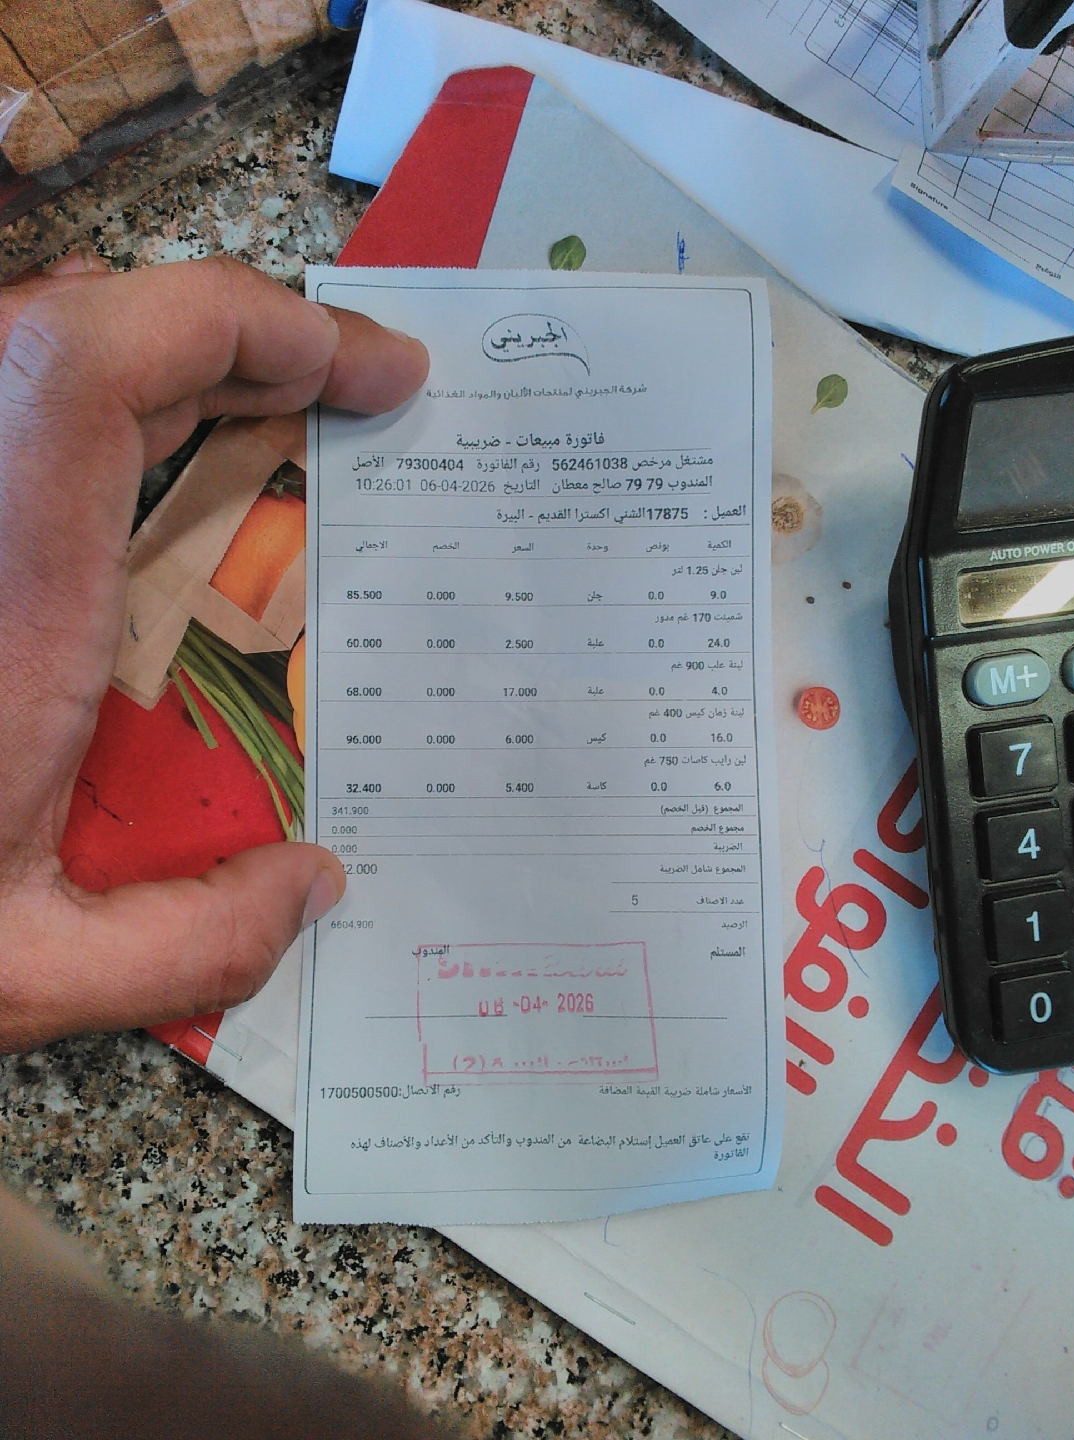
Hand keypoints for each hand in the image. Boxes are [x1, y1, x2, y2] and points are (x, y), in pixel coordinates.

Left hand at [0, 255, 428, 1052]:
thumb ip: (190, 940)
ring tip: (283, 409)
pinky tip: (162, 458)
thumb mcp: (17, 972)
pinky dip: (106, 403)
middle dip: (239, 336)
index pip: (98, 361)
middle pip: (83, 329)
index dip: (242, 323)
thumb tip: (316, 885)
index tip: (367, 372)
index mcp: (0, 592)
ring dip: (173, 362)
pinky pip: (17, 415)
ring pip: (38, 351)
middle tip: (356, 390)